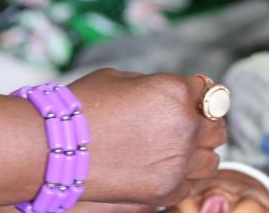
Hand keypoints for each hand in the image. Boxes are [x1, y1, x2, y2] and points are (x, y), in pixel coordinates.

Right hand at [68, 70, 226, 206]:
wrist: (51, 148)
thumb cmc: (81, 107)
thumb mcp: (123, 79)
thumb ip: (157, 86)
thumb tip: (172, 94)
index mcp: (177, 91)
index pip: (208, 90)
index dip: (196, 93)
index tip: (187, 98)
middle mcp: (186, 126)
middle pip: (217, 124)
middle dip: (203, 121)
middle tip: (183, 123)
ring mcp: (179, 161)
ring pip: (211, 157)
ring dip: (198, 151)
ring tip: (175, 148)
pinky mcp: (167, 189)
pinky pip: (192, 183)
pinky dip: (182, 176)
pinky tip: (162, 167)